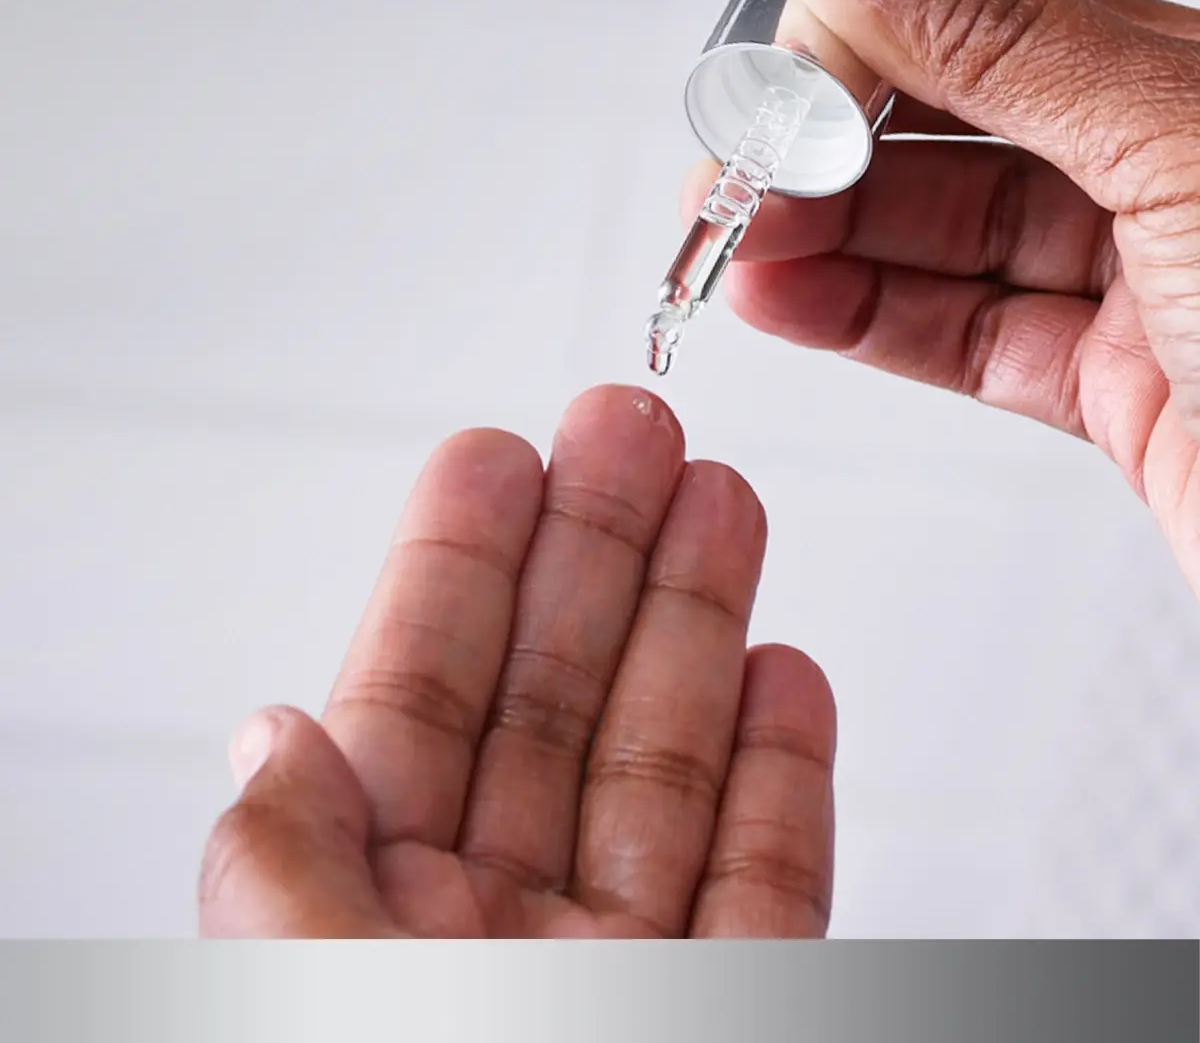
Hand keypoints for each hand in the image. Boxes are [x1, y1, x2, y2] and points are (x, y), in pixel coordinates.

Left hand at [198, 386, 835, 937]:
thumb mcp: (316, 993)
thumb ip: (284, 867)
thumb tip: (272, 737)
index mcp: (381, 919)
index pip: (420, 702)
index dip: (461, 566)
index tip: (497, 455)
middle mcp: (502, 934)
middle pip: (558, 699)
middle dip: (601, 549)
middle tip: (633, 430)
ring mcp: (624, 969)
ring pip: (666, 763)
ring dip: (698, 623)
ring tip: (721, 501)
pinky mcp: (732, 1003)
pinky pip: (765, 882)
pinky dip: (782, 776)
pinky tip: (782, 675)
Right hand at [687, 0, 1199, 595]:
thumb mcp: (1187, 151)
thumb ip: (1007, 41)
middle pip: (1003, 65)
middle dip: (857, 88)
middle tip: (764, 114)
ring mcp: (1169, 257)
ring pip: (971, 208)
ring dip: (838, 214)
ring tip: (742, 218)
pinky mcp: (1126, 372)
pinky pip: (979, 327)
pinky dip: (871, 316)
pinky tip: (789, 293)